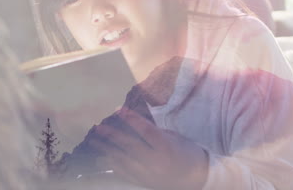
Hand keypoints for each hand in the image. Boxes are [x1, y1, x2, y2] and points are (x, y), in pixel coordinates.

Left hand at [89, 108, 207, 189]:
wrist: (198, 179)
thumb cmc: (188, 153)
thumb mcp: (174, 138)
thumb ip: (154, 132)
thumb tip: (134, 123)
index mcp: (166, 147)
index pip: (145, 130)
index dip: (131, 119)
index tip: (118, 110)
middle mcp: (156, 162)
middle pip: (130, 146)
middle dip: (112, 136)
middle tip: (98, 127)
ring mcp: (148, 174)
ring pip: (122, 161)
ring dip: (106, 151)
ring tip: (94, 142)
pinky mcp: (144, 183)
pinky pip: (124, 174)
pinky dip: (112, 165)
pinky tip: (103, 158)